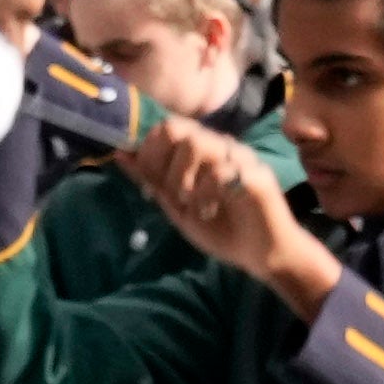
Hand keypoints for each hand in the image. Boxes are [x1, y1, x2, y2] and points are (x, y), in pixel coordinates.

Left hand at [130, 110, 338, 311]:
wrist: (264, 255)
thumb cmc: (224, 230)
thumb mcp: (178, 208)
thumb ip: (152, 181)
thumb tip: (119, 153)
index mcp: (202, 149)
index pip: (165, 127)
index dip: (149, 154)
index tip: (151, 188)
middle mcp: (221, 145)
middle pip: (177, 128)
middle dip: (162, 163)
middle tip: (170, 195)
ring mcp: (240, 156)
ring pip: (196, 144)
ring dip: (182, 178)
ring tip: (189, 204)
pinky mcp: (256, 174)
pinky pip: (220, 171)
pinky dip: (204, 194)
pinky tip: (209, 212)